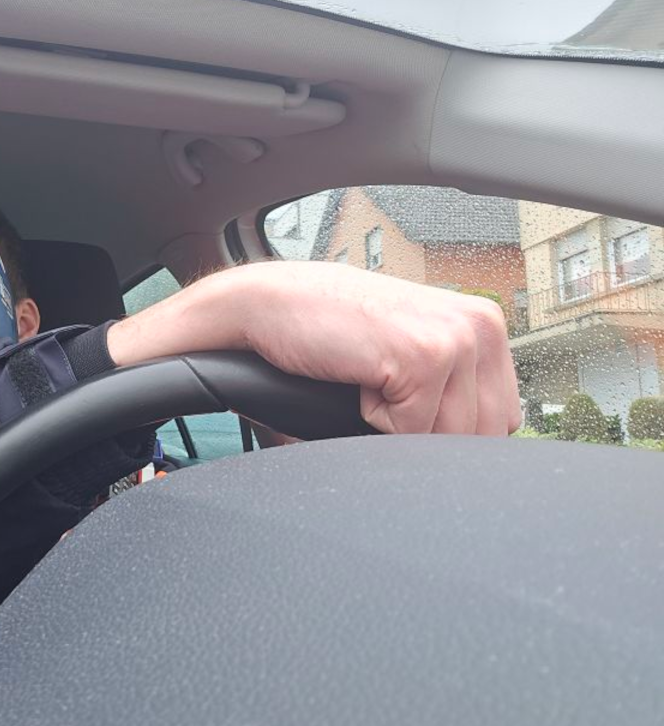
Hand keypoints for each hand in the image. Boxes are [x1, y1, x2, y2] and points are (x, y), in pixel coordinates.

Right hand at [107, 261, 520, 435]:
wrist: (272, 305)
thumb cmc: (330, 333)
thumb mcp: (406, 354)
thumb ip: (452, 392)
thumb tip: (475, 466)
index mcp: (485, 326)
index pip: (500, 422)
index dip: (449, 434)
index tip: (409, 414)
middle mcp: (481, 327)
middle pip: (479, 436)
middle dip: (425, 434)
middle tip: (382, 394)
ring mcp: (456, 339)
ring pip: (447, 438)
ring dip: (398, 427)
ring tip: (369, 381)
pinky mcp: (425, 356)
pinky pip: (411, 432)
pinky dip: (374, 420)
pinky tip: (358, 377)